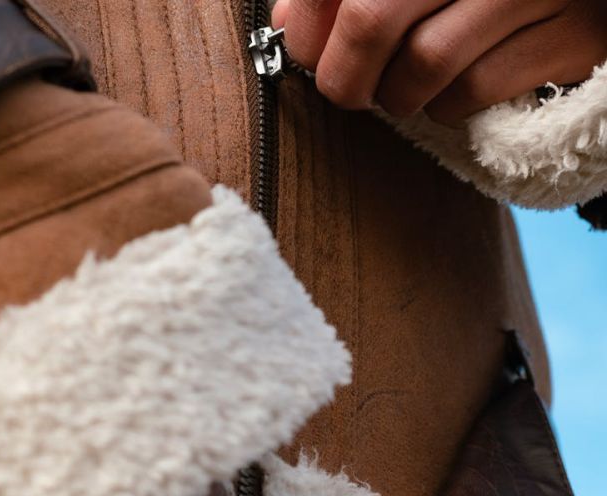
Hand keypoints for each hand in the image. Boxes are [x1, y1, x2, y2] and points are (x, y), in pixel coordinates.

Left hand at [271, 0, 606, 124]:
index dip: (309, 28)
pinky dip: (445, 108)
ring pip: (424, 62)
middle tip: (348, 92)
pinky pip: (476, 89)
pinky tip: (446, 98)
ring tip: (400, 94)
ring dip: (397, 97)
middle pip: (371, 19)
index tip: (308, 54)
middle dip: (344, 75)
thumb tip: (291, 21)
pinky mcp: (572, 33)